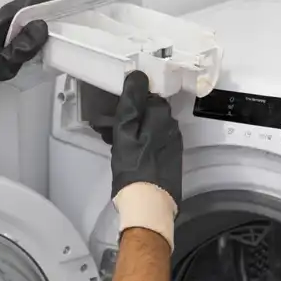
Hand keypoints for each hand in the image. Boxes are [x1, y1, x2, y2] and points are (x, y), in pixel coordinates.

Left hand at [0, 0, 70, 117]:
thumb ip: (19, 51)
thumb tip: (40, 29)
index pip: (23, 7)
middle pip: (14, 12)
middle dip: (35, 9)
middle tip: (54, 8)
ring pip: (2, 23)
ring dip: (20, 23)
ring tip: (36, 29)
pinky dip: (6, 33)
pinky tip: (9, 44)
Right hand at [97, 71, 183, 251]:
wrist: (149, 204)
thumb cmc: (134, 170)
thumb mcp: (125, 133)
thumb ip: (132, 103)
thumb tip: (138, 76)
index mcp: (161, 117)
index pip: (146, 96)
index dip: (127, 102)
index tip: (112, 111)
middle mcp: (172, 127)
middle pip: (149, 113)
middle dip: (129, 117)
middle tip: (107, 128)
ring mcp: (172, 143)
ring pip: (150, 128)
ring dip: (133, 130)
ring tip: (114, 142)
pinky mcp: (170, 159)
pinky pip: (154, 142)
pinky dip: (140, 142)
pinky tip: (128, 153)